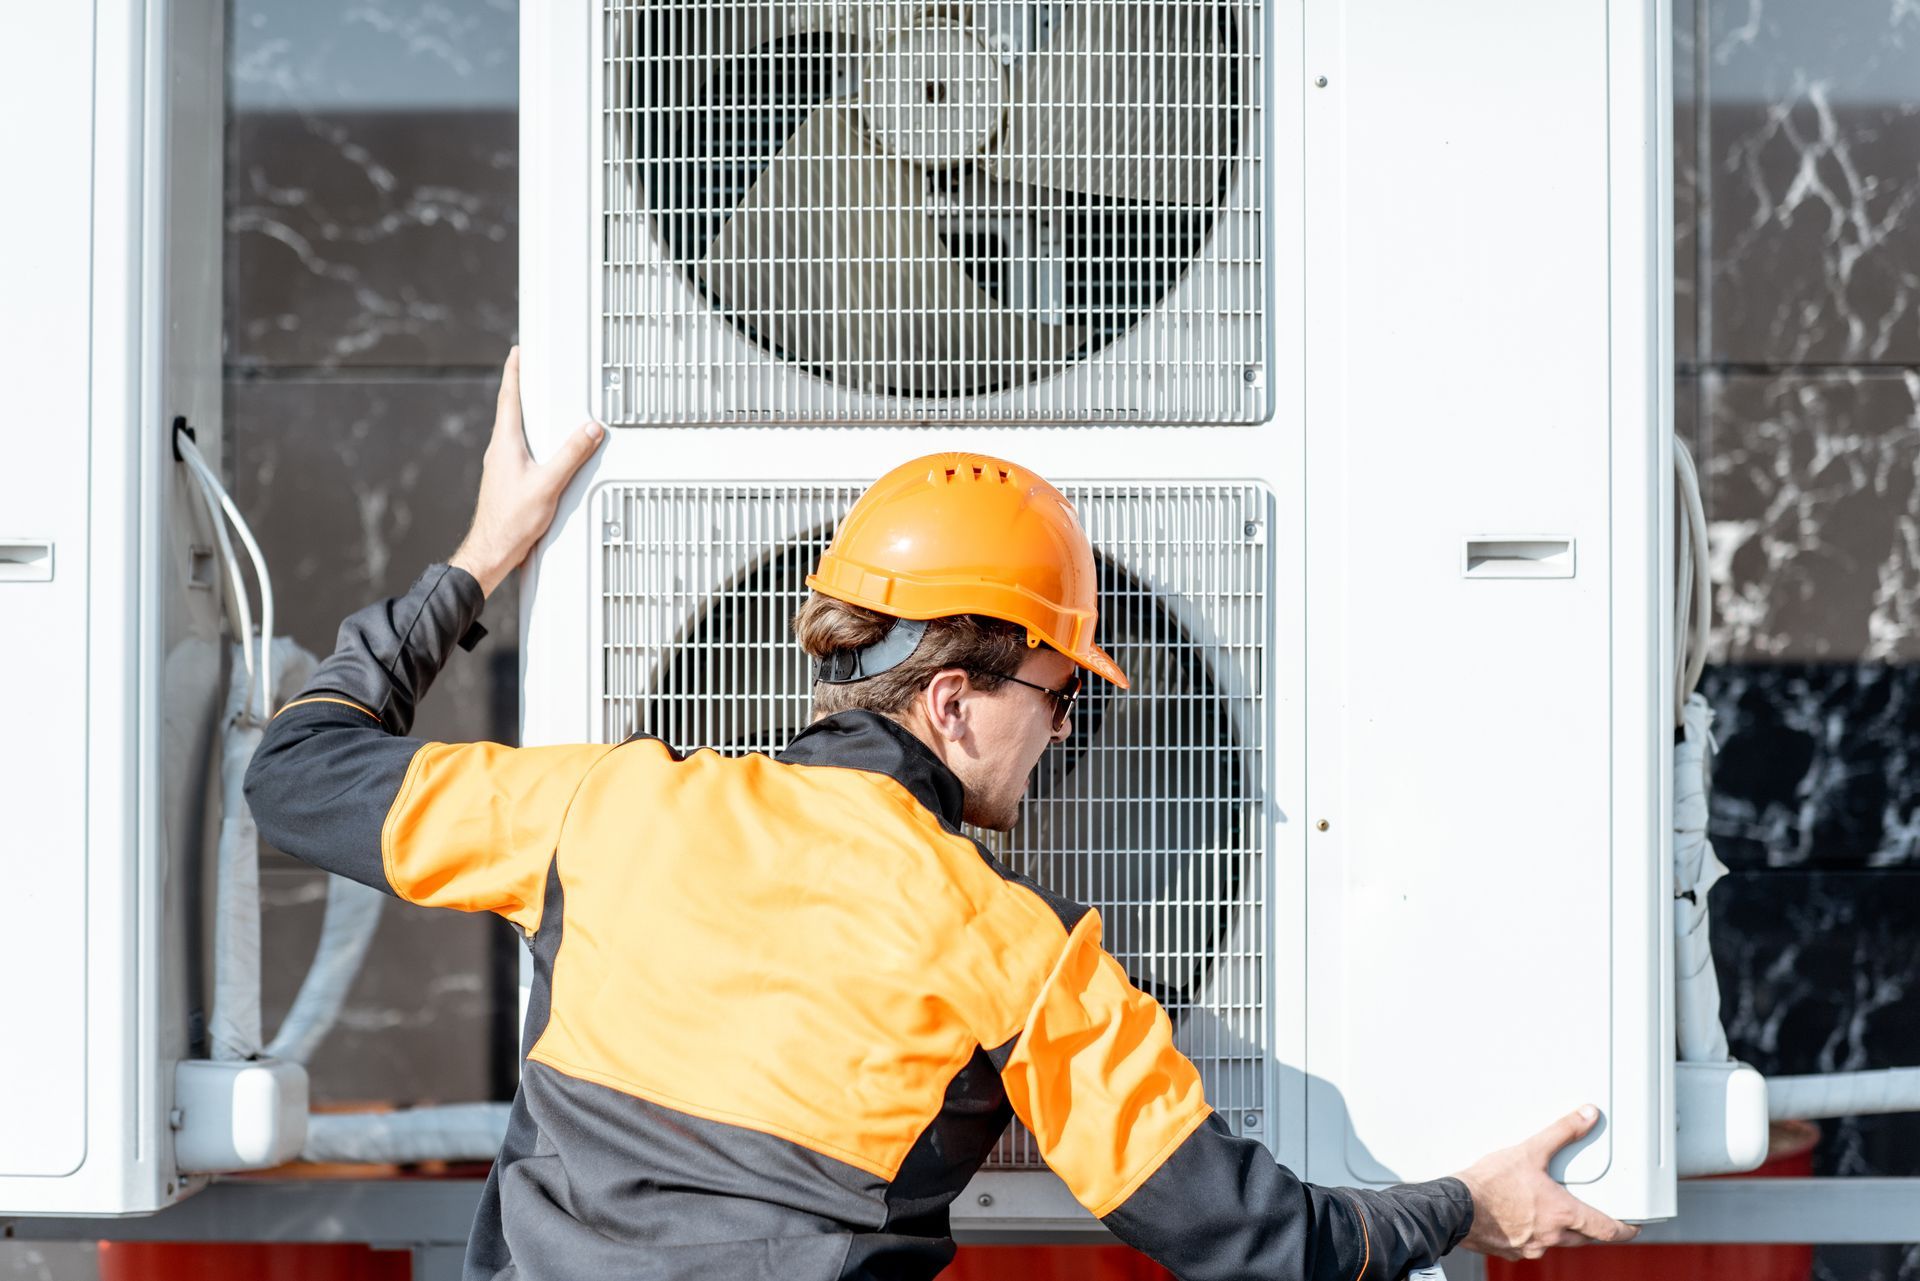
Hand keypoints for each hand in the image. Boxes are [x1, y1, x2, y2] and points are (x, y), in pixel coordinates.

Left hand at [451, 347, 604, 597]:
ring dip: (526, 413)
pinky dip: (531, 438)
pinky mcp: (507, 480)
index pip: (509, 398)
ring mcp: (501, 466)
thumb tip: (589, 429)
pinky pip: (520, 450)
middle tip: (530, 368)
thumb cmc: (511, 521)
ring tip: (540, 402)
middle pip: (511, 410)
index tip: (518, 352)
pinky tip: (543, 448)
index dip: (514, 372)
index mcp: (505, 444)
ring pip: (514, 430)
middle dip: (521, 387)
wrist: (491, 551)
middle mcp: (500, 451)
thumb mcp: (548, 485)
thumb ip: (571, 455)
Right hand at [1452, 1106, 1639, 1260]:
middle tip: (1592, 1216)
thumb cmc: (1490, 1184)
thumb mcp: (1529, 1151)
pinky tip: (1519, 1218)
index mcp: (1562, 1213)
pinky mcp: (1512, 1251)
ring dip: (1560, 1231)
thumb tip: (1587, 1116)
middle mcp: (1552, 1236)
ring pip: (1557, 1243)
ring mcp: (1532, 1247)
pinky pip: (1531, 1246)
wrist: (1456, 1208)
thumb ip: (1561, 1133)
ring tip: (1548, 1211)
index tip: (1632, 1227)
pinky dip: (1532, 1234)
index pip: (1607, 1229)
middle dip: (1591, 1228)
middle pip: (1584, 1238)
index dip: (1624, 1229)